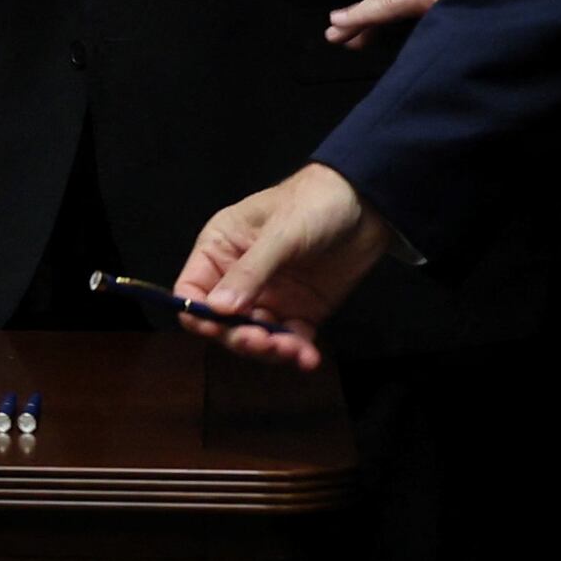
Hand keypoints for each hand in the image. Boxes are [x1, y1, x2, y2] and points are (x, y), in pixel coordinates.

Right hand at [172, 165, 392, 372]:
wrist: (368, 205)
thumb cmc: (315, 202)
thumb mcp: (281, 233)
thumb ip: (249, 272)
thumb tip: (217, 310)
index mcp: (220, 250)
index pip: (192, 291)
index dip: (198, 314)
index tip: (218, 328)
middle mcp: (239, 278)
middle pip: (222, 323)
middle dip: (240, 337)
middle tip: (263, 341)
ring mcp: (270, 297)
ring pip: (255, 337)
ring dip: (269, 350)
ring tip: (292, 350)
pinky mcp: (299, 311)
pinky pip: (290, 340)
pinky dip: (297, 353)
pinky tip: (308, 358)